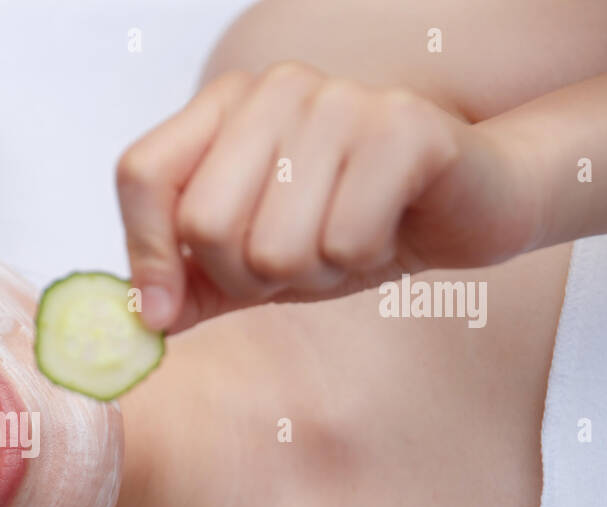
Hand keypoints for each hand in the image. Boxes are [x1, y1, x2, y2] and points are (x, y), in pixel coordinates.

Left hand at [116, 61, 539, 333]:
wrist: (465, 204)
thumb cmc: (348, 225)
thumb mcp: (252, 263)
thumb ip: (190, 284)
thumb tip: (140, 319)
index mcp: (225, 107)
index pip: (141, 174)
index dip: (145, 254)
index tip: (166, 311)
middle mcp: (276, 88)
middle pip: (204, 226)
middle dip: (247, 277)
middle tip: (295, 262)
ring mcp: (341, 99)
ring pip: (275, 247)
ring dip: (313, 275)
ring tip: (345, 241)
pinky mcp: (403, 127)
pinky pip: (344, 242)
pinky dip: (362, 260)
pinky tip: (386, 231)